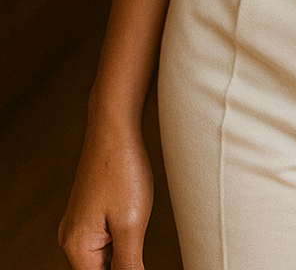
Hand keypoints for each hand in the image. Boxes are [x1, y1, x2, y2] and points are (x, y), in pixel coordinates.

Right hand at [59, 120, 152, 269]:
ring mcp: (77, 225)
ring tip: (137, 225)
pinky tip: (133, 221)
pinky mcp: (88, 213)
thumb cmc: (122, 169)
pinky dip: (119, 240)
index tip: (137, 256)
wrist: (114, 126)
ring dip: (122, 253)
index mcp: (76, 247)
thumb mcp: (131, 224)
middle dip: (123, 265)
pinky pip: (103, 240)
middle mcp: (70, 238)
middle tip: (137, 235)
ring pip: (103, 257)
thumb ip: (129, 265)